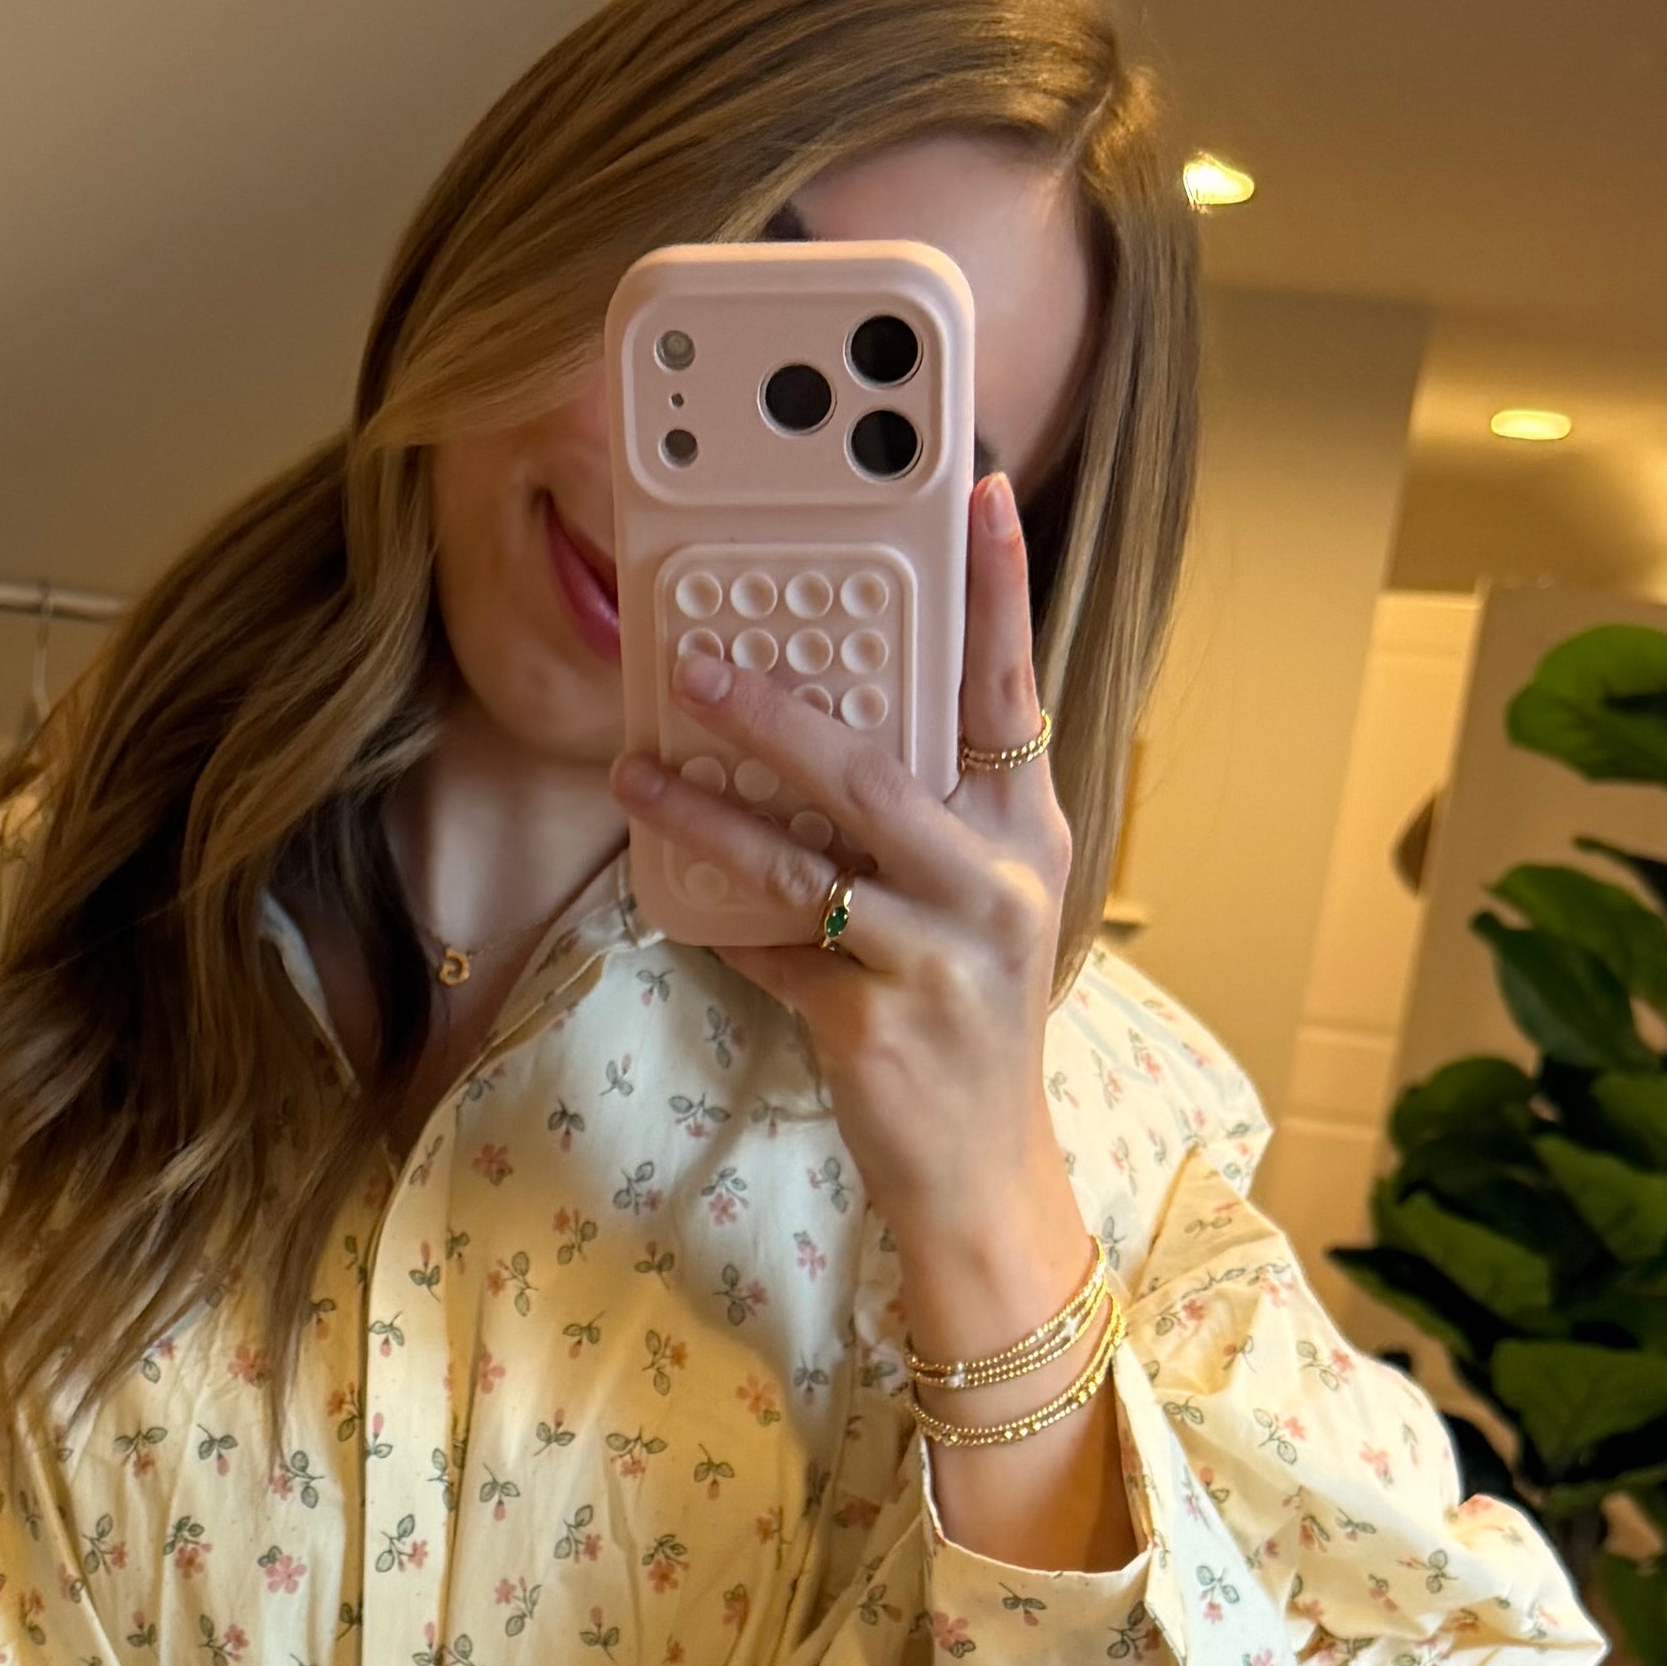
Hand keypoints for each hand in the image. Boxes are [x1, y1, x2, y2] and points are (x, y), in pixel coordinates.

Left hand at [611, 469, 1125, 1564]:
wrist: (980, 1174)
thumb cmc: (963, 1021)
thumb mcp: (967, 905)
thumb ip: (919, 818)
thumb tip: (812, 731)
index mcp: (1028, 831)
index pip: (1011, 690)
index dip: (995, 589)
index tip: (978, 491)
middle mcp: (996, 881)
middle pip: (882, 766)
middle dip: (783, 705)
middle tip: (702, 651)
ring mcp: (939, 953)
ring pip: (808, 856)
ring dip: (711, 803)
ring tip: (637, 764)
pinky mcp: (876, 1019)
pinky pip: (774, 946)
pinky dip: (717, 912)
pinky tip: (666, 879)